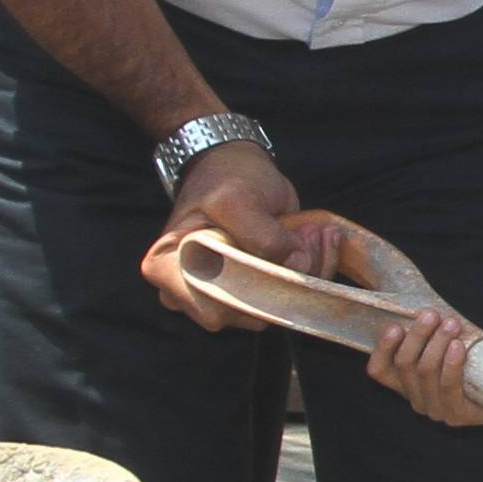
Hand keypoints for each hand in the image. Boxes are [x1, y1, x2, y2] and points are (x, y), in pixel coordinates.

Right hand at [141, 143, 306, 326]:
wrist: (236, 168)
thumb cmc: (225, 179)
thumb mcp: (236, 198)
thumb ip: (260, 236)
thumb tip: (295, 265)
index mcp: (167, 269)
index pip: (212, 309)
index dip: (253, 289)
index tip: (278, 248)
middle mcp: (192, 293)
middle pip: (250, 313)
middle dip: (289, 275)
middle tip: (306, 233)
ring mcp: (227, 297)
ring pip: (279, 308)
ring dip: (307, 269)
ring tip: (308, 229)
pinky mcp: (256, 293)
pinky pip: (295, 296)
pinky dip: (314, 268)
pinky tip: (315, 238)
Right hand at [362, 299, 482, 426]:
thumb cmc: (475, 361)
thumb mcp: (448, 345)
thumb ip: (431, 332)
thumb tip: (421, 305)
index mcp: (407, 384)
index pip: (380, 370)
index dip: (383, 348)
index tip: (396, 325)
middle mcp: (417, 400)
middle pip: (405, 365)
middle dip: (418, 335)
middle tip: (432, 315)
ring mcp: (435, 410)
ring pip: (425, 372)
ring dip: (437, 343)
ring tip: (451, 324)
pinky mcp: (456, 416)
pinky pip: (448, 386)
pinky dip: (451, 363)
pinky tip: (458, 346)